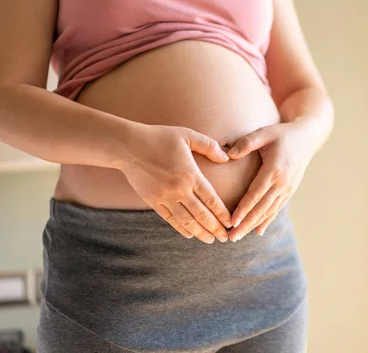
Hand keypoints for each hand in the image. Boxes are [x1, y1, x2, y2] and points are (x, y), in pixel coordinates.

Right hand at [118, 123, 231, 243]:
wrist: (128, 146)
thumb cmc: (159, 137)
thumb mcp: (187, 135)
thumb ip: (209, 146)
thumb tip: (226, 158)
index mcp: (191, 175)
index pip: (212, 200)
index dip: (223, 214)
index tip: (231, 223)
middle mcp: (179, 190)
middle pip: (202, 215)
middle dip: (215, 228)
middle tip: (225, 238)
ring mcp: (165, 197)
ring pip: (186, 221)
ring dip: (200, 232)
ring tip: (210, 240)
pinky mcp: (153, 201)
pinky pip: (169, 219)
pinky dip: (180, 228)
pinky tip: (189, 234)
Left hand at [226, 121, 315, 240]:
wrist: (307, 138)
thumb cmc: (282, 134)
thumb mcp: (265, 133)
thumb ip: (246, 142)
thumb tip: (228, 154)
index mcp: (274, 170)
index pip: (255, 194)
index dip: (243, 209)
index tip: (232, 222)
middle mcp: (283, 183)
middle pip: (262, 208)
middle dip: (246, 224)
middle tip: (232, 237)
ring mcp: (288, 188)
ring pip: (270, 212)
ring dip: (254, 225)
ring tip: (239, 236)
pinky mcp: (290, 191)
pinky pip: (277, 209)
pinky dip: (267, 220)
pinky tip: (258, 231)